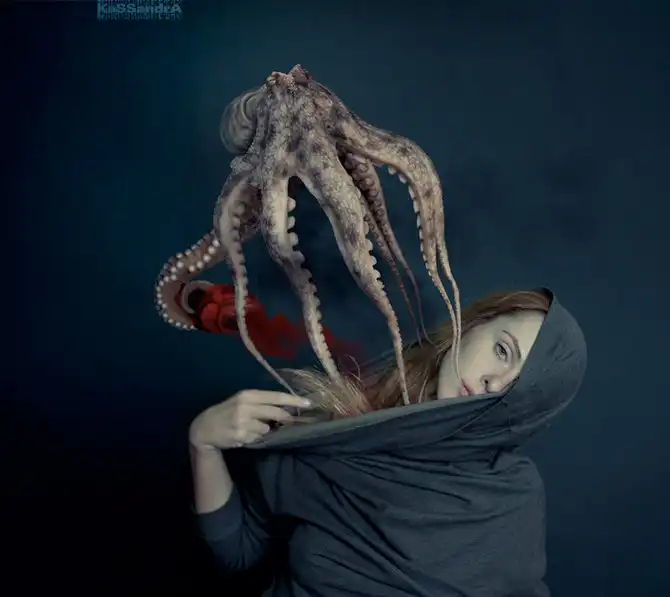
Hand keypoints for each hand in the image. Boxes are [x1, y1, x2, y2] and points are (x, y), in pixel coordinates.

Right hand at [189, 390, 311, 449]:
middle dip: (286, 419)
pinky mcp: (241, 435)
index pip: (276, 396)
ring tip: (251, 428)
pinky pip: (258, 438)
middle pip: (276, 413)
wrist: (205, 427)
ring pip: (267, 428)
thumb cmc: (227, 412)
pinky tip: (245, 435)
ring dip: (265, 430)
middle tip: (291, 422)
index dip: (294, 401)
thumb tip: (286, 409)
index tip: (309, 404)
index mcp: (248, 395)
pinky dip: (255, 438)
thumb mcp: (242, 401)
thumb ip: (261, 403)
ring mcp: (243, 422)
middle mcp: (246, 406)